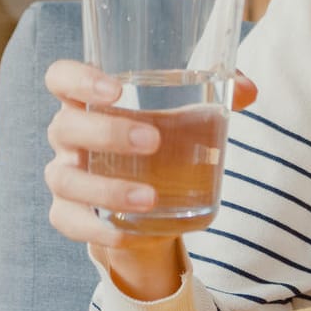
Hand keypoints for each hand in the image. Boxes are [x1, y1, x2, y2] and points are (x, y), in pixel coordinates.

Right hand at [44, 59, 256, 298]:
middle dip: (107, 133)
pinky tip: (126, 232)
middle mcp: (69, 136)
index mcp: (89, 100)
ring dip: (106, 188)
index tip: (115, 89)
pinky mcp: (69, 213)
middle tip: (153, 141)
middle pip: (65, 126)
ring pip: (65, 178)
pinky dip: (96, 229)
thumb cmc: (163, 143)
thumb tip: (249, 89)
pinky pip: (69, 221)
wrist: (151, 202)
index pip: (61, 77)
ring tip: (150, 197)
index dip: (77, 78)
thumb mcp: (186, 116)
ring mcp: (65, 175)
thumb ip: (218, 94)